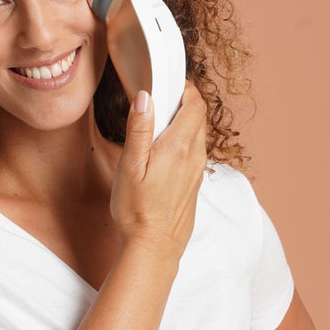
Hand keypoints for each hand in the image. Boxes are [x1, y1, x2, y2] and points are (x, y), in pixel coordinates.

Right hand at [111, 81, 207, 260]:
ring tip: (158, 123)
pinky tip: (163, 149)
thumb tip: (145, 97)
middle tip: (160, 99)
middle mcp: (195, 156)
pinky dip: (184, 139)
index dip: (186, 88)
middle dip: (184, 101)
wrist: (154, 246)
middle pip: (199, 116)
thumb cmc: (137, 209)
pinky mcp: (194, 182)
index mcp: (179, 147)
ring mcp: (197, 171)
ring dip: (184, 121)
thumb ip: (139, 130)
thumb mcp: (130, 167)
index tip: (169, 82)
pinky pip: (195, 151)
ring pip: (198, 133)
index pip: (195, 104)